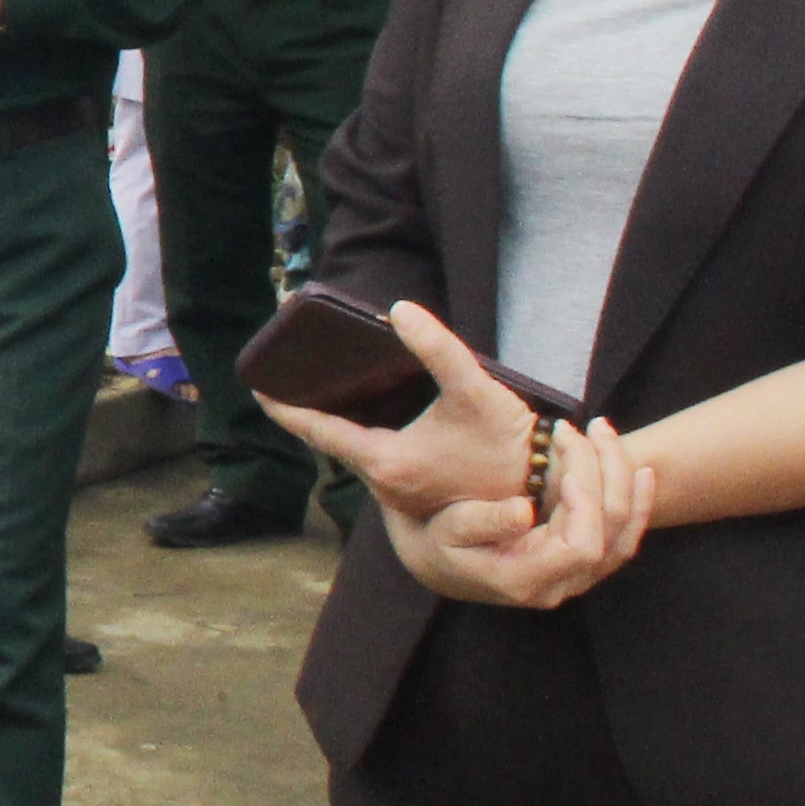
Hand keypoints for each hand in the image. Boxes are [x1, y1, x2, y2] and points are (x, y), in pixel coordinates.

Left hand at [265, 302, 545, 521]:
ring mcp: (400, 496)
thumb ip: (438, 347)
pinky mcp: (418, 496)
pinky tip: (367, 416)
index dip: (284, 409)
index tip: (257, 389)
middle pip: (332, 444)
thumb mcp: (475, 389)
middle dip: (308, 414)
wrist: (546, 490)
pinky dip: (362, 438)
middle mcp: (385, 485)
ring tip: (322, 393)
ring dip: (337, 428)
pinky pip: (375, 463)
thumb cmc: (509, 442)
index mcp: (386, 462)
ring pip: (354, 455)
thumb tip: (401, 309)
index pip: (318, 432)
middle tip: (287, 382)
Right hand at [379, 419, 657, 607]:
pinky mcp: (584, 565)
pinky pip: (624, 538)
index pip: (579, 546)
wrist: (437, 562)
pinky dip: (638, 504)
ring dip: (621, 479)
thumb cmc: (436, 542)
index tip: (562, 462)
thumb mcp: (446, 530)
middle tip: (574, 428)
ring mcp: (576, 579)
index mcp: (524, 580)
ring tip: (604, 434)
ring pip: (623, 533)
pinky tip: (642, 471)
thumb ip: (482, 522)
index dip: (584, 503)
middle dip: (600, 473)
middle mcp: (559, 586)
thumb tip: (524, 510)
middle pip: (608, 533)